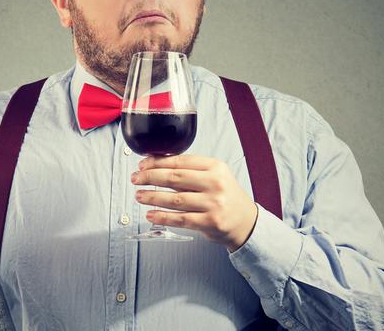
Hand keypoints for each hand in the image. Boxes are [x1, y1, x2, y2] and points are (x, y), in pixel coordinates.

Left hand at [132, 155, 258, 251]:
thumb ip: (191, 171)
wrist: (247, 222)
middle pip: (175, 178)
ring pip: (175, 199)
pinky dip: (162, 217)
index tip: (143, 164)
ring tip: (139, 196)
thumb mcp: (215, 176)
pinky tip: (151, 214)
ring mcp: (213, 203)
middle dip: (150, 177)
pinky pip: (180, 219)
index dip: (157, 162)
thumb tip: (156, 167)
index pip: (180, 161)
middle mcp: (215, 183)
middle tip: (136, 178)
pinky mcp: (210, 222)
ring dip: (153, 197)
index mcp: (215, 167)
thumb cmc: (226, 197)